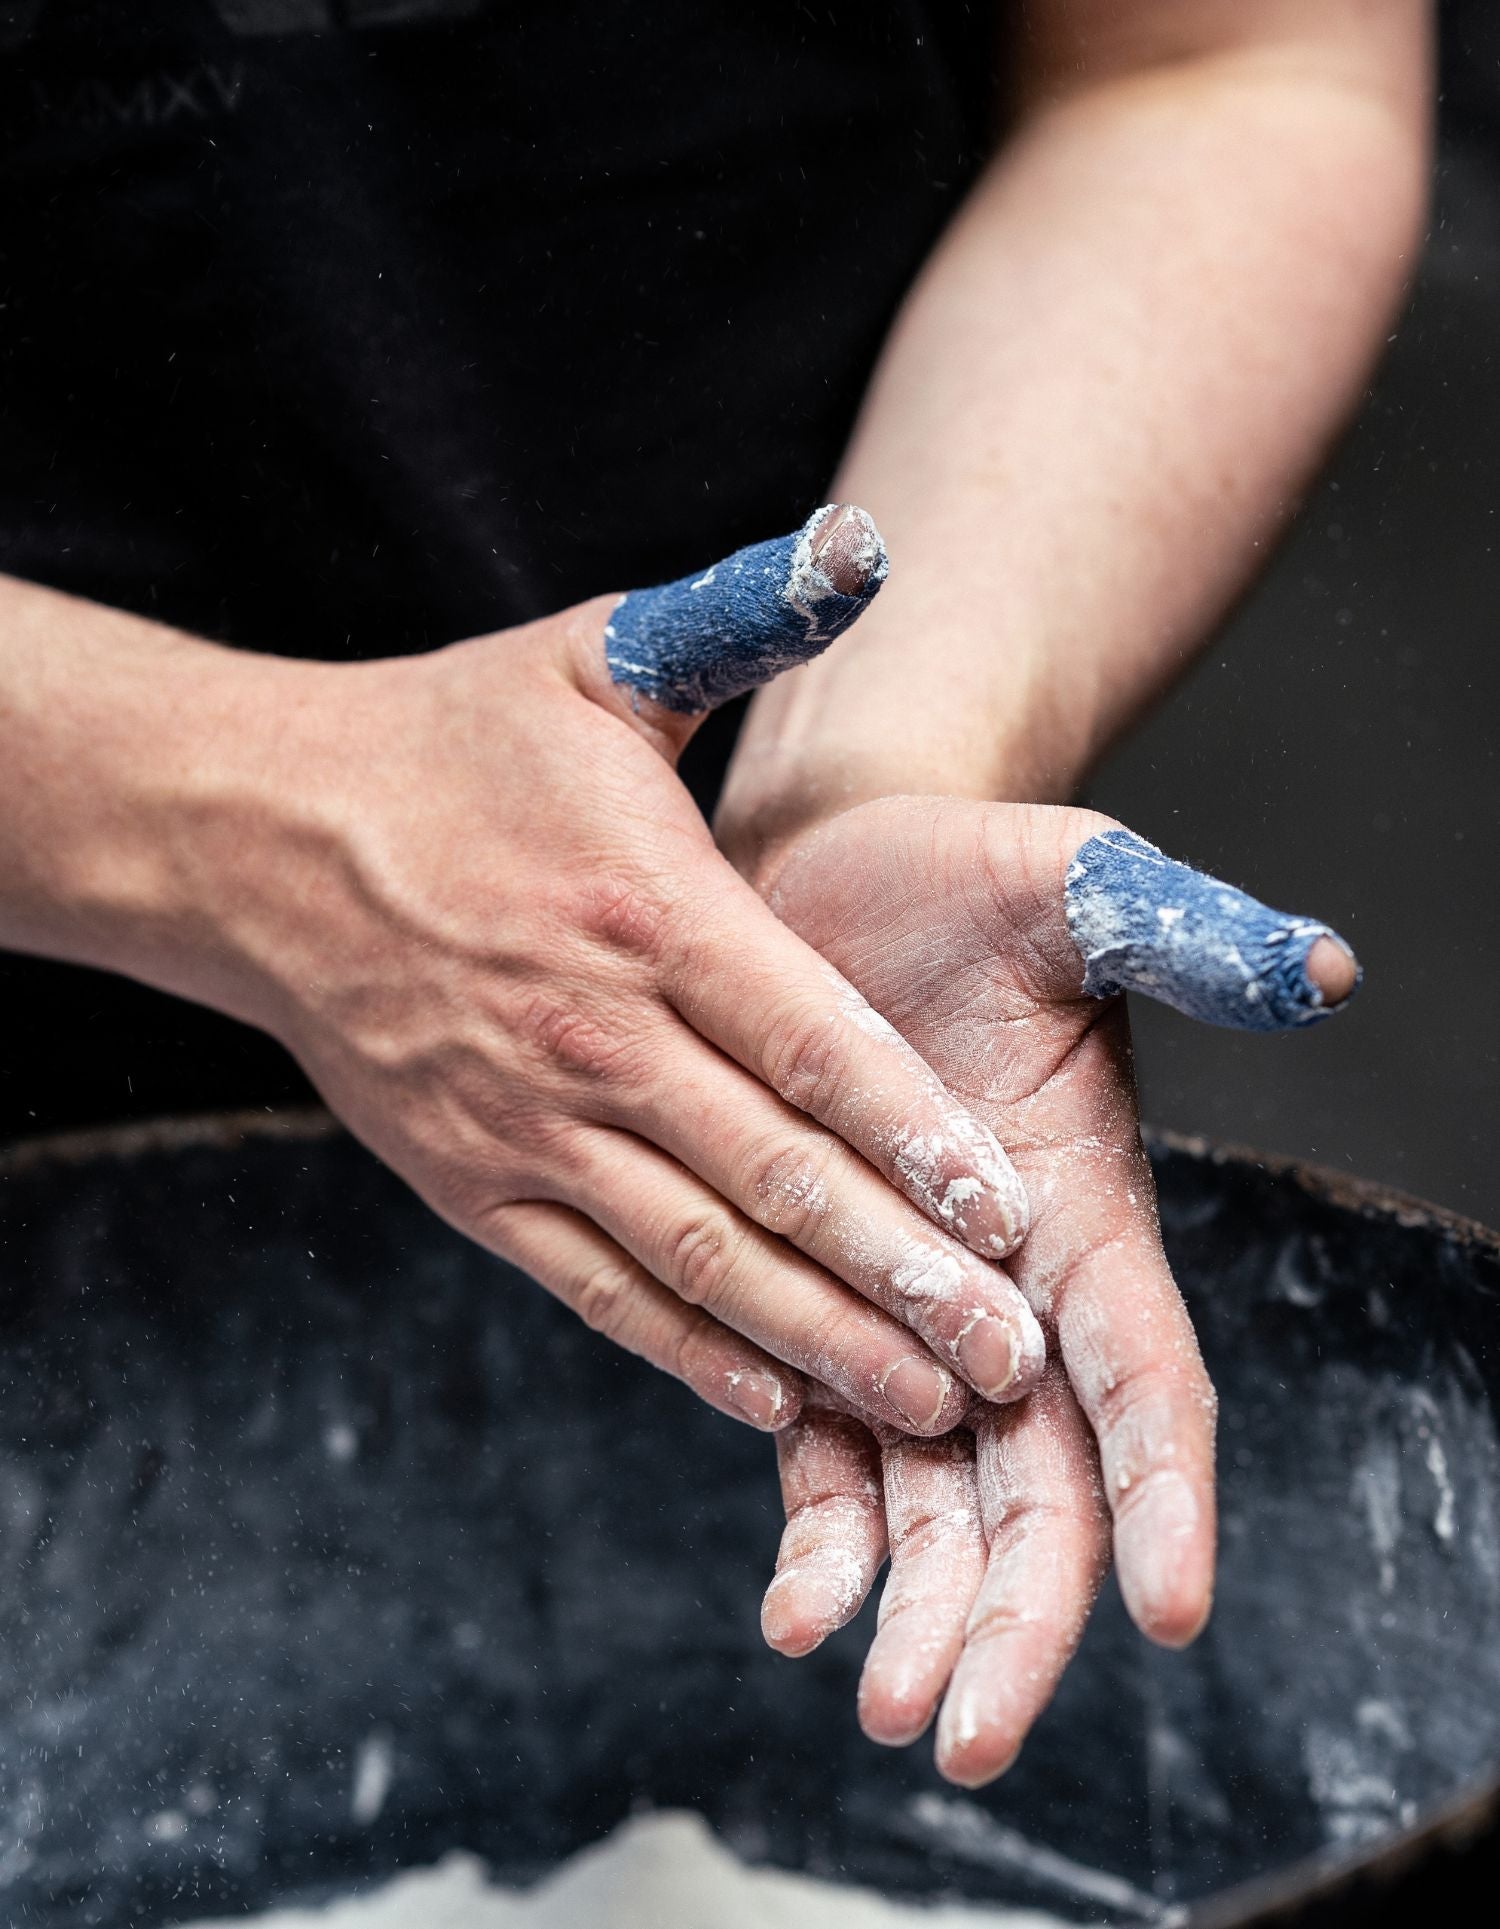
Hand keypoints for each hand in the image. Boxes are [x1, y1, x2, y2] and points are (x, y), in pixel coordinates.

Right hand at [172, 602, 1052, 1438]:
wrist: (258, 838)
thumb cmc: (444, 748)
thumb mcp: (590, 657)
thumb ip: (736, 616)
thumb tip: (865, 548)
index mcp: (647, 912)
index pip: (812, 1045)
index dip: (918, 1136)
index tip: (1010, 1214)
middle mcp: (594, 1038)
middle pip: (776, 1177)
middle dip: (903, 1273)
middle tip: (1008, 1354)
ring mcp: (528, 1127)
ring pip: (701, 1259)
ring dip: (823, 1337)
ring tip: (930, 1400)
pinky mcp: (475, 1185)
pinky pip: (602, 1291)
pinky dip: (692, 1353)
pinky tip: (779, 1401)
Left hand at [747, 795, 1219, 1783]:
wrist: (833, 872)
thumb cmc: (963, 875)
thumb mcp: (1075, 887)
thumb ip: (1182, 935)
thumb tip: (1316, 970)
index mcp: (1085, 1211)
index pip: (1147, 1376)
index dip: (1168, 1489)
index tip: (1176, 1604)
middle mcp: (1008, 1291)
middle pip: (1044, 1486)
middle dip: (1021, 1611)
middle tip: (972, 1736)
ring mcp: (913, 1312)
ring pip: (941, 1501)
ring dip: (922, 1611)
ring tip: (887, 1710)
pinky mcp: (821, 1306)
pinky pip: (831, 1454)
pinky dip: (824, 1536)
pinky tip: (795, 1610)